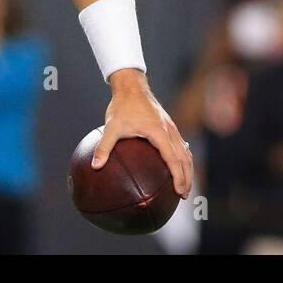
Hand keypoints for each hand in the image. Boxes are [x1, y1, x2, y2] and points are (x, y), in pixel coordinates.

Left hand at [95, 69, 193, 198]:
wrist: (132, 86)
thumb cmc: (122, 106)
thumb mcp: (111, 127)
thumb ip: (103, 147)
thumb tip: (95, 166)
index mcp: (159, 132)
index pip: (173, 159)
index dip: (178, 177)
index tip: (179, 192)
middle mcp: (169, 130)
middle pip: (185, 158)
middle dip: (187, 178)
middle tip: (183, 196)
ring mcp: (171, 127)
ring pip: (185, 151)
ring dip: (187, 169)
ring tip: (183, 186)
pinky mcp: (169, 125)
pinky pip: (180, 145)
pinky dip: (182, 158)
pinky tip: (174, 167)